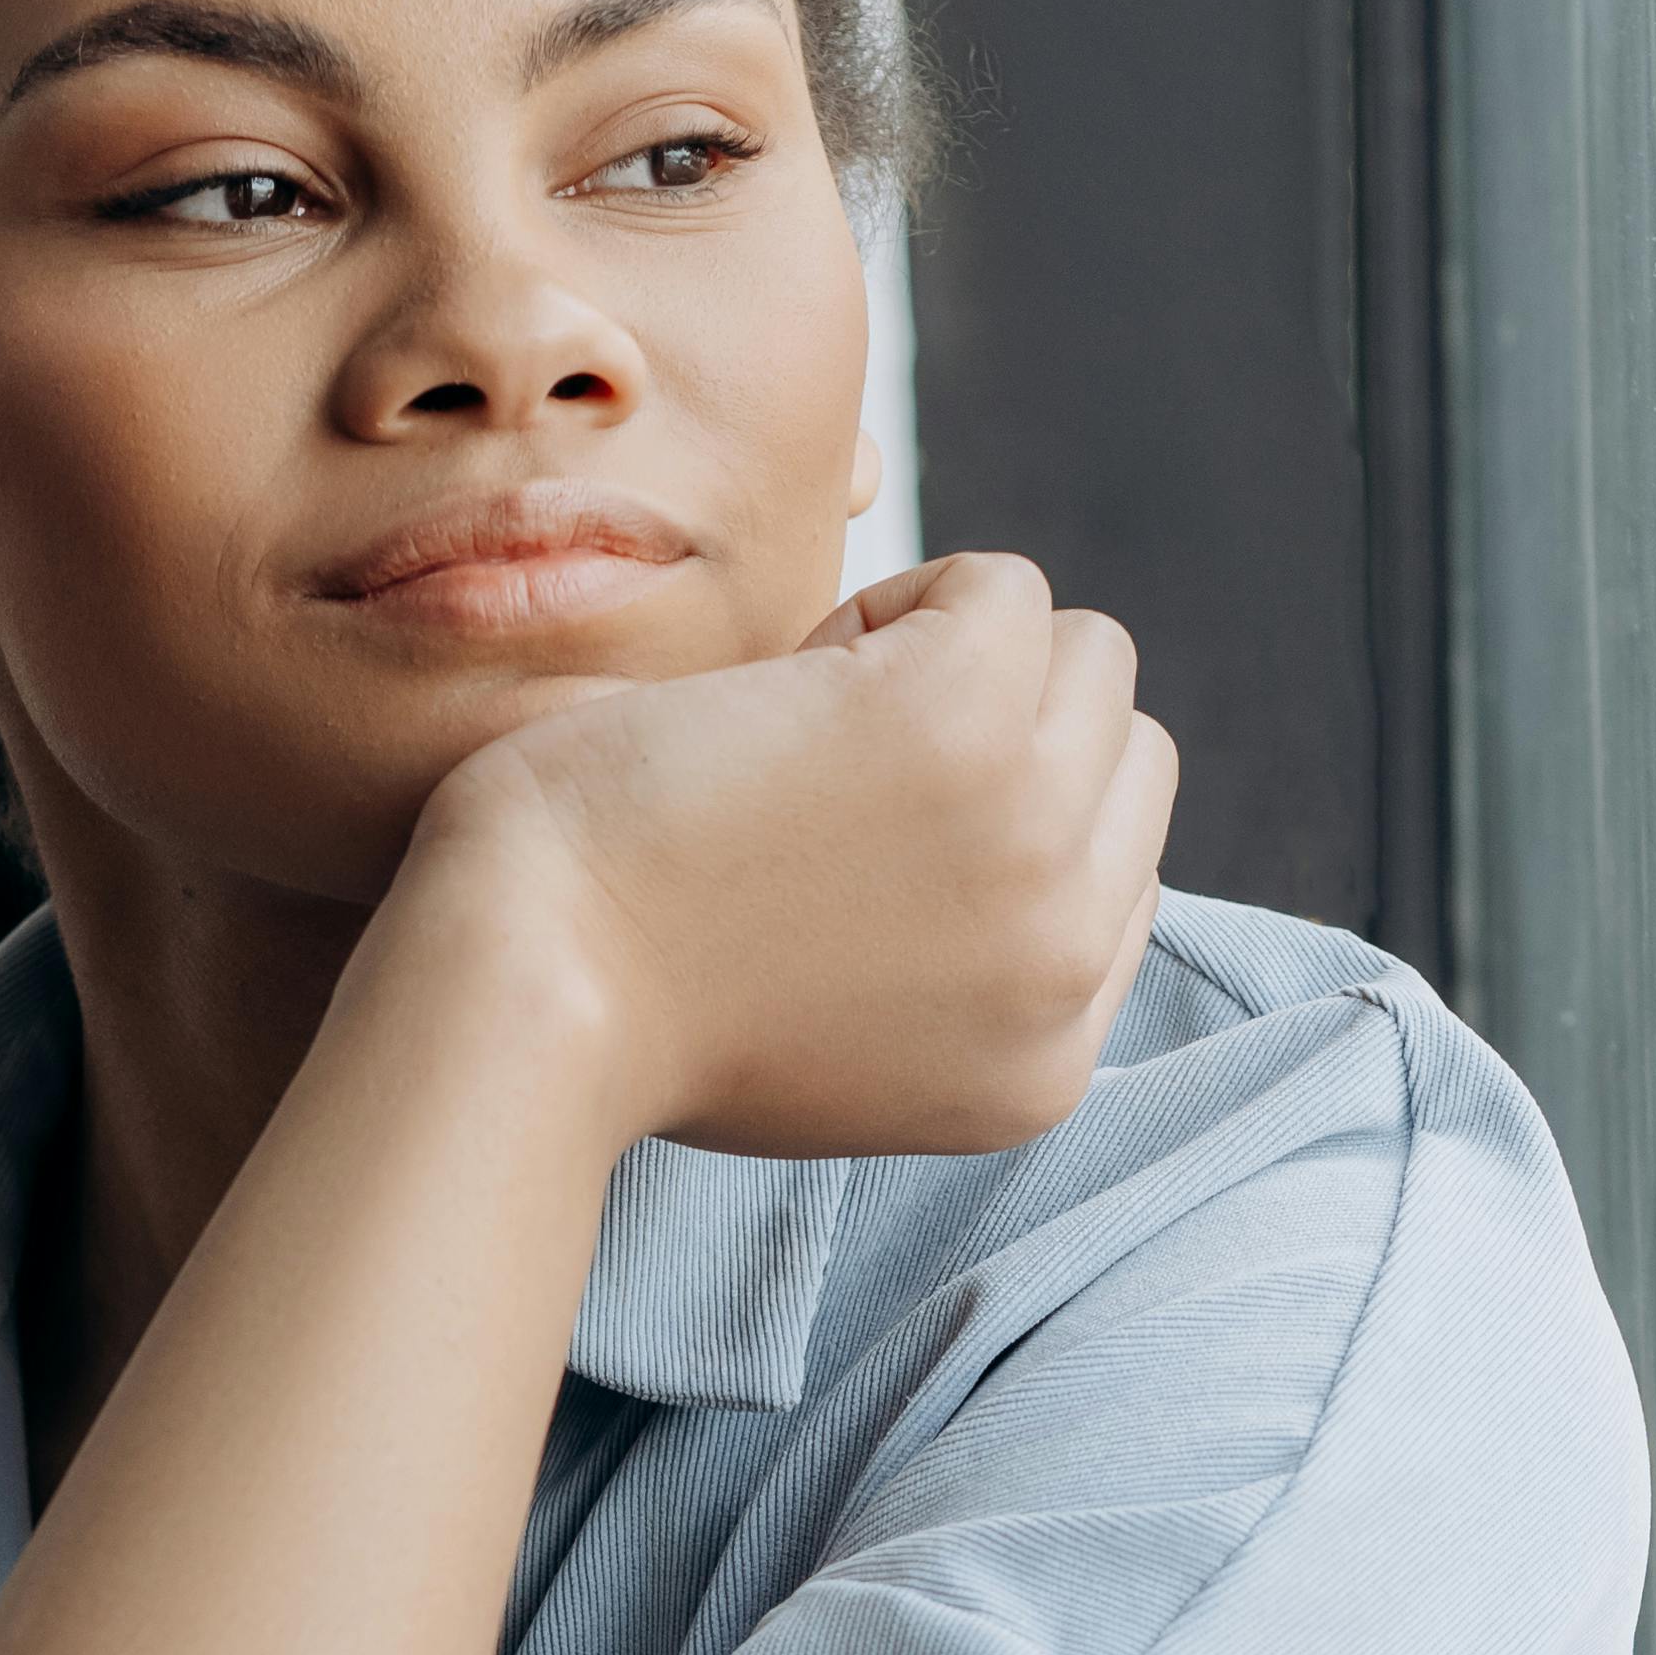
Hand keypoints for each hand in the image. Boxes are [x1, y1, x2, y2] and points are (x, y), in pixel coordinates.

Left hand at [407, 546, 1176, 1160]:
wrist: (531, 990)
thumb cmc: (628, 995)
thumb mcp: (848, 1042)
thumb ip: (963, 966)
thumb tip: (1020, 815)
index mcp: (1045, 1066)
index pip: (1114, 885)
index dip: (996, 822)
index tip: (864, 842)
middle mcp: (1067, 962)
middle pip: (1123, 760)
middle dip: (1000, 732)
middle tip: (833, 780)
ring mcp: (1033, 838)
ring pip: (1089, 660)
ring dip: (956, 656)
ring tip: (813, 730)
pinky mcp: (965, 717)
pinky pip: (1001, 588)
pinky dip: (900, 600)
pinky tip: (789, 680)